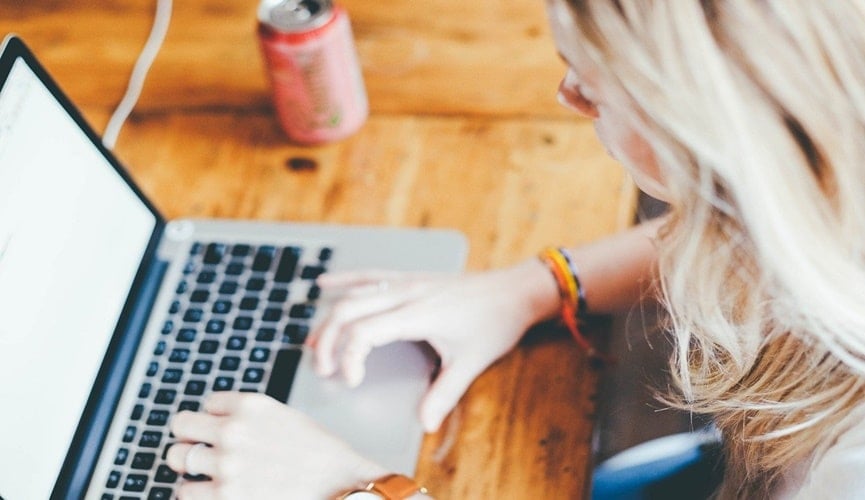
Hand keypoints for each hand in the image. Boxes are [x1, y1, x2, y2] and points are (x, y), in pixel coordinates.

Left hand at [166, 392, 387, 498]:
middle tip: (199, 446)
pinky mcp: (224, 496)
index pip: (207, 403)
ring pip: (178, 458)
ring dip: (190, 466)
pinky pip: (186, 492)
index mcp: (250, 405)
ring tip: (205, 471)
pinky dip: (195, 492)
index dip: (216, 416)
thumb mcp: (283, 416)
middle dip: (190, 437)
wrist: (338, 484)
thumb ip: (249, 416)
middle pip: (181, 426)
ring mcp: (226, 465)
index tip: (223, 427)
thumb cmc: (318, 453)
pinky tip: (212, 491)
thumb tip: (218, 422)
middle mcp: (233, 431)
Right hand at [309, 260, 558, 432]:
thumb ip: (445, 393)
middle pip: (349, 310)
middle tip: (323, 370)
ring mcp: (407, 281)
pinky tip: (324, 285)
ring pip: (355, 293)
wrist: (515, 290)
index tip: (352, 382)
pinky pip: (370, 275)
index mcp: (418, 313)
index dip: (349, 358)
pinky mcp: (411, 277)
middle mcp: (407, 292)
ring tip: (314, 344)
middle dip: (328, 341)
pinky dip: (344, 280)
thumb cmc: (495, 322)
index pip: (364, 332)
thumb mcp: (472, 362)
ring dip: (330, 318)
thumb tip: (426, 423)